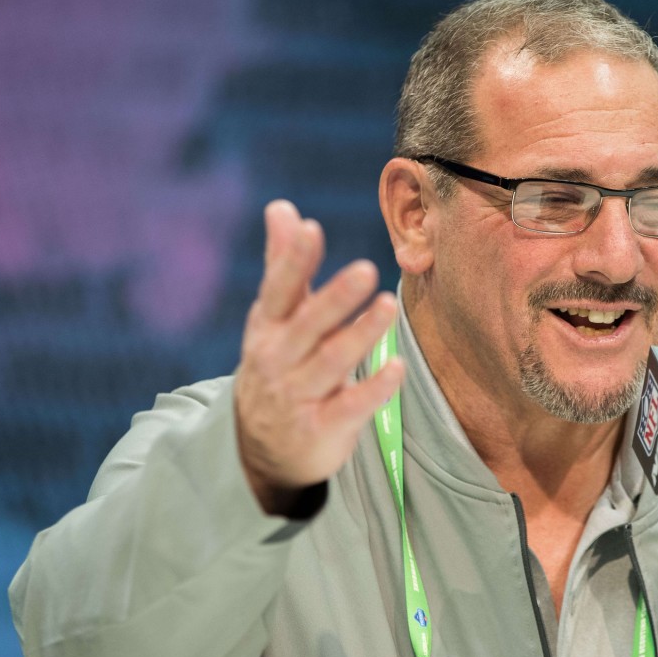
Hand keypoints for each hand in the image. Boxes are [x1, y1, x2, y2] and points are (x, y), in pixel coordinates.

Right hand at [234, 200, 403, 514]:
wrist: (259, 449)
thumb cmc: (277, 366)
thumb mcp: (274, 318)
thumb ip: (283, 264)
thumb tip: (282, 207)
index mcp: (268, 327)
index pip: (279, 290)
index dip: (292, 261)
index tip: (310, 229)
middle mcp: (278, 360)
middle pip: (308, 325)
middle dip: (335, 298)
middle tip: (367, 269)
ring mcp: (298, 396)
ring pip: (331, 363)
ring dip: (360, 334)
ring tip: (389, 306)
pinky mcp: (321, 428)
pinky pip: (350, 407)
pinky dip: (374, 388)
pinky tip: (397, 367)